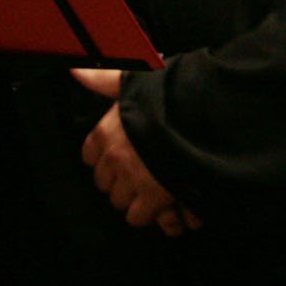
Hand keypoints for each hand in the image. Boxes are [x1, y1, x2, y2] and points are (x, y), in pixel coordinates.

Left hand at [72, 68, 202, 236]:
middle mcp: (114, 157)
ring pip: (120, 201)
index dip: (106, 157)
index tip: (123, 154)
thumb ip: (106, 79)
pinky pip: (139, 216)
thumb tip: (76, 69)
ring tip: (158, 187)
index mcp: (107, 130)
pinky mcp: (153, 198)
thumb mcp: (139, 79)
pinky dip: (152, 212)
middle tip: (145, 171)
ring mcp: (132, 179)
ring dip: (137, 197)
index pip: (89, 155)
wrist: (209, 113)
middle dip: (122, 180)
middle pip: (104, 183)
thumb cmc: (177, 95)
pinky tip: (166, 201)